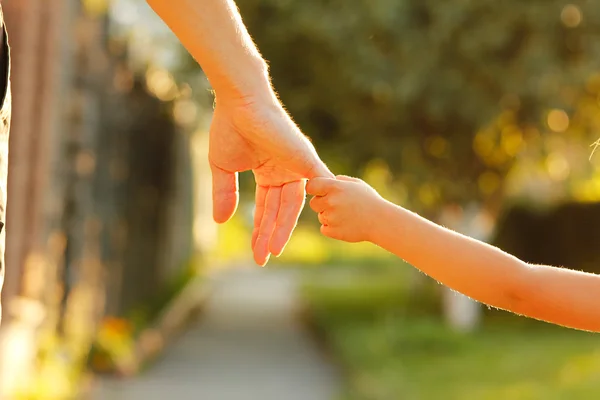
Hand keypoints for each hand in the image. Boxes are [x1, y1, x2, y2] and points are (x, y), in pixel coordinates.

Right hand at [209, 94, 332, 265]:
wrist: (239, 103)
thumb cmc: (230, 128)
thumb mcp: (223, 169)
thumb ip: (224, 194)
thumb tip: (221, 221)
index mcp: (268, 173)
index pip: (267, 208)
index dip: (261, 230)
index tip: (256, 253)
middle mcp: (285, 172)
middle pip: (279, 211)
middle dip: (270, 235)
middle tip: (262, 259)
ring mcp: (297, 167)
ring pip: (293, 205)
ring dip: (283, 228)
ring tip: (273, 250)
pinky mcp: (306, 160)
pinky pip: (317, 186)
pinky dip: (320, 202)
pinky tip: (318, 223)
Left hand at [306, 175, 385, 242]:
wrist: (381, 221)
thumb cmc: (370, 200)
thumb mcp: (356, 184)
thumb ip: (339, 180)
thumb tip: (327, 180)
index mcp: (335, 187)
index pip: (311, 185)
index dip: (314, 189)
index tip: (320, 192)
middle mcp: (331, 201)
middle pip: (314, 203)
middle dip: (322, 204)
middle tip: (337, 206)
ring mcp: (331, 217)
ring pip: (320, 217)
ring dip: (329, 217)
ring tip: (346, 216)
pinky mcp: (333, 231)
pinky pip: (324, 229)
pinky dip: (332, 228)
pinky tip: (345, 224)